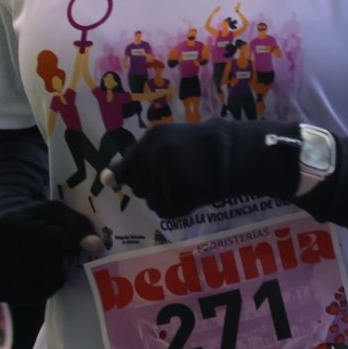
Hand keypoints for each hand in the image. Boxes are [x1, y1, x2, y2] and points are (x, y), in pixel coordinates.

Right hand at [0, 199, 95, 302]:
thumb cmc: (31, 220)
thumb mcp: (53, 211)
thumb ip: (77, 223)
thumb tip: (94, 245)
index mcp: (11, 225)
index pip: (60, 241)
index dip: (72, 241)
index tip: (73, 241)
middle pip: (52, 264)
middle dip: (60, 257)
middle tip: (52, 249)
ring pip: (45, 284)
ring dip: (53, 274)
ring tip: (43, 260)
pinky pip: (34, 297)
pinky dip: (42, 288)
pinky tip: (35, 273)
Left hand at [112, 121, 302, 218]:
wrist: (240, 152)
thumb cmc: (209, 146)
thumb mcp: (171, 143)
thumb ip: (140, 160)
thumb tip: (107, 180)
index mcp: (151, 137)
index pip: (127, 168)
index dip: (140, 177)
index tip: (157, 178)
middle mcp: (153, 151)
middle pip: (139, 187)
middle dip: (158, 188)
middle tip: (184, 177)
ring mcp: (165, 170)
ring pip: (152, 201)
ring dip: (170, 199)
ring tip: (192, 184)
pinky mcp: (177, 187)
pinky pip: (168, 210)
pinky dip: (181, 208)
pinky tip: (196, 194)